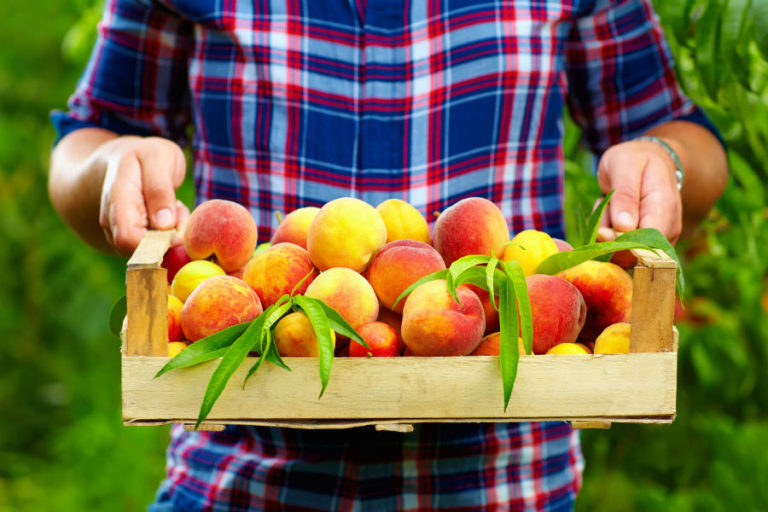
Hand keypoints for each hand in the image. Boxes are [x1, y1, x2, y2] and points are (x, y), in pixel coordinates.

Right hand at [98, 136, 188, 255]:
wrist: (124, 157)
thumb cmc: (144, 155)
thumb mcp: (158, 158)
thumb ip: (160, 190)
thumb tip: (164, 225)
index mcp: (118, 198)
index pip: (128, 240)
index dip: (156, 244)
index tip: (177, 230)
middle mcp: (112, 219)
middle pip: (141, 251)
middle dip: (169, 238)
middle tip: (180, 209)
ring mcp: (118, 230)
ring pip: (149, 250)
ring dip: (171, 234)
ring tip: (174, 205)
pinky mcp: (130, 236)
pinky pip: (152, 246)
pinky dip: (169, 233)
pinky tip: (169, 213)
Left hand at [596, 138, 681, 244]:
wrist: (649, 160)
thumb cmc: (635, 160)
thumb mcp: (624, 166)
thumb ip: (625, 195)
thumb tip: (624, 227)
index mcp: (664, 208)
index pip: (648, 244)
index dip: (621, 244)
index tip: (603, 229)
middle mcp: (667, 229)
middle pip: (632, 254)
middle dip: (608, 236)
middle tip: (606, 207)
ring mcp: (657, 239)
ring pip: (622, 254)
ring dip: (605, 232)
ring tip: (609, 205)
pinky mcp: (643, 244)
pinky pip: (617, 250)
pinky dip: (606, 234)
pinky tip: (610, 214)